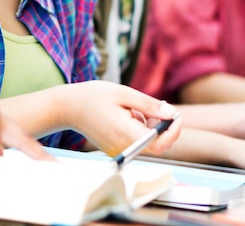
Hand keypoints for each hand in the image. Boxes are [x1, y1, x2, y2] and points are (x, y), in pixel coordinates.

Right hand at [58, 81, 181, 156]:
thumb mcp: (124, 93)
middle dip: (161, 126)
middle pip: (155, 144)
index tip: (177, 115)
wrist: (67, 107)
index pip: (160, 143)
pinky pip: (134, 141)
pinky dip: (137, 128)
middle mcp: (122, 146)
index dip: (173, 131)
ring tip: (130, 106)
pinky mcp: (113, 148)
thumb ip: (149, 105)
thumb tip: (171, 113)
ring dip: (147, 125)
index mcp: (126, 133)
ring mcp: (117, 150)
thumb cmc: (93, 96)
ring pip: (145, 142)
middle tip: (157, 105)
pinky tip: (124, 114)